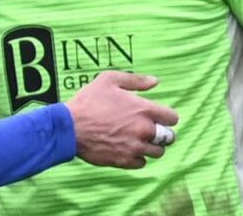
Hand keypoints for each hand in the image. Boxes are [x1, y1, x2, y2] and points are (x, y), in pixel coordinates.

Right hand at [64, 71, 178, 168]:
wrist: (70, 127)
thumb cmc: (89, 101)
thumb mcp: (110, 80)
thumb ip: (135, 80)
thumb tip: (155, 82)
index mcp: (143, 110)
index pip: (172, 118)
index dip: (166, 116)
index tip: (158, 116)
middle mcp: (143, 130)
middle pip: (169, 138)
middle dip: (162, 133)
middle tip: (150, 130)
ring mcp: (135, 147)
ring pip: (157, 152)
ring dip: (151, 146)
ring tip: (138, 140)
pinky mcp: (125, 161)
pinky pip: (141, 162)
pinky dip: (137, 157)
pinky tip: (127, 148)